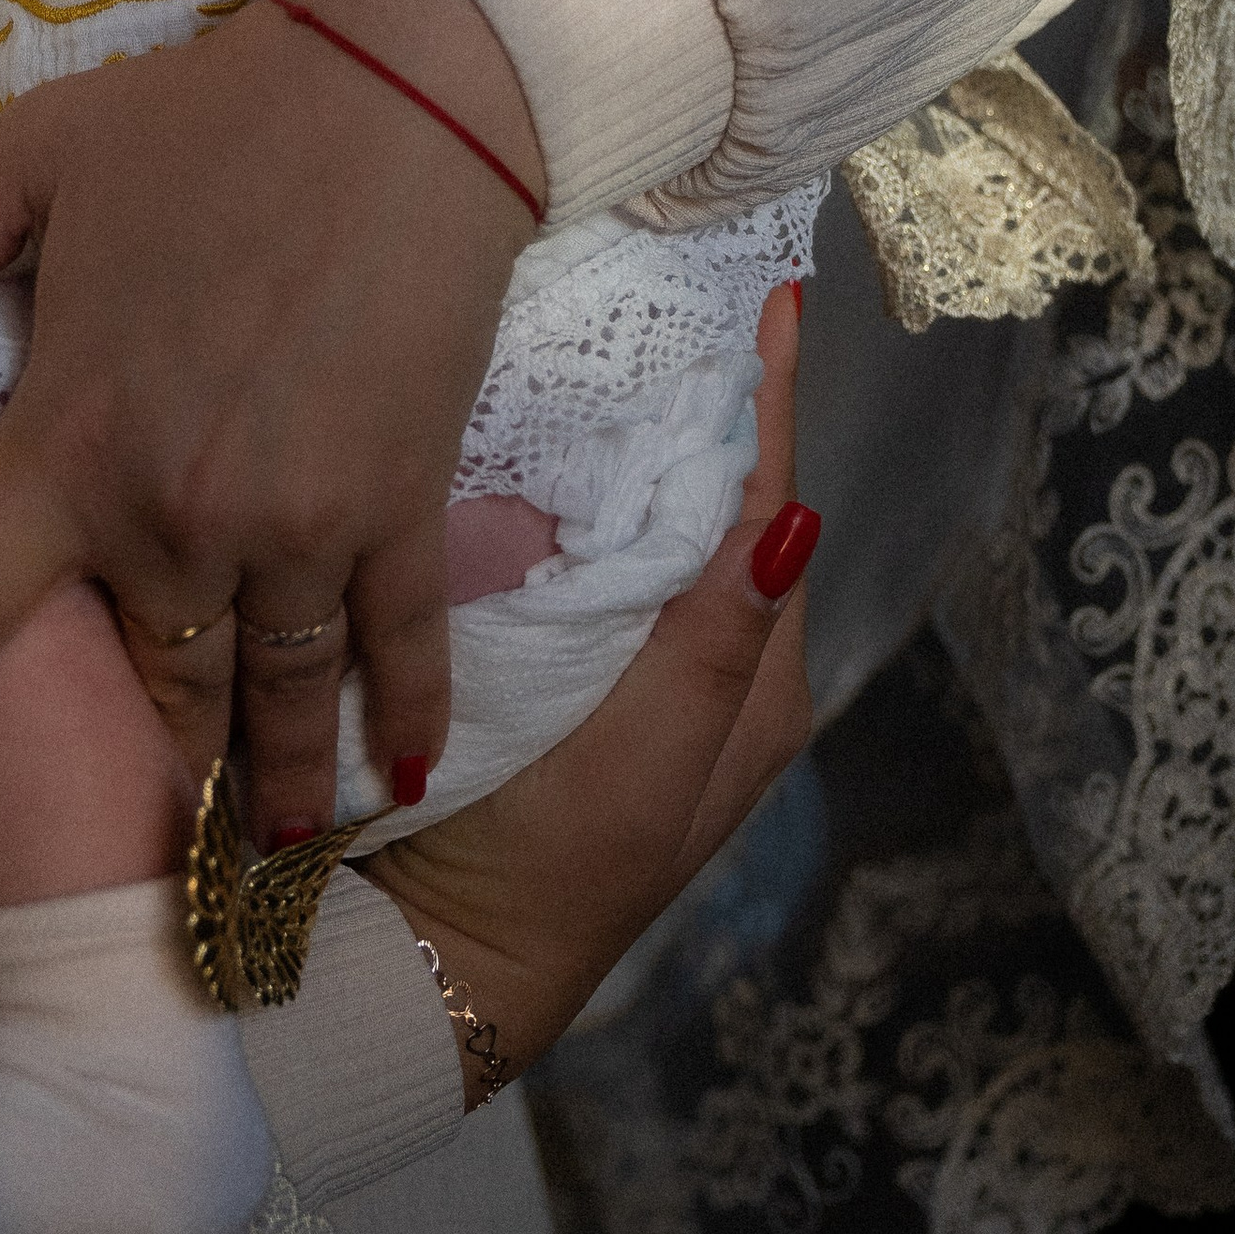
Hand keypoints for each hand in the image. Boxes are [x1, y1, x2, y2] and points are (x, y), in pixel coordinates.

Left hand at [0, 0, 543, 866]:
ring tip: (257, 858)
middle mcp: (176, 515)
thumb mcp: (37, 161)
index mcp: (69, 439)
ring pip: (268, 702)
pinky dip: (401, 723)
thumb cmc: (206, 117)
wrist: (399, 90)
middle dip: (122, 771)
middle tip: (105, 827)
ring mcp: (298, 523)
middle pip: (140, 691)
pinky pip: (399, 645)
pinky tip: (397, 780)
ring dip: (262, 792)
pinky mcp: (403, 504)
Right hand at [365, 285, 814, 1098]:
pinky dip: (589, 483)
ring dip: (646, 430)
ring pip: (658, 518)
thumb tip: (795, 517)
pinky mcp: (567, 663)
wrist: (438, 956)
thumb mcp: (643, 762)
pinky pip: (598, 550)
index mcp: (753, 684)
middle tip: (682, 278)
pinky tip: (554, 424)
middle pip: (725, 502)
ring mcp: (637, 662)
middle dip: (710, 396)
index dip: (769, 402)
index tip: (769, 294)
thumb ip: (712, 643)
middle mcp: (710, 663)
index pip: (771, 509)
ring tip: (623, 320)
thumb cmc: (551, 867)